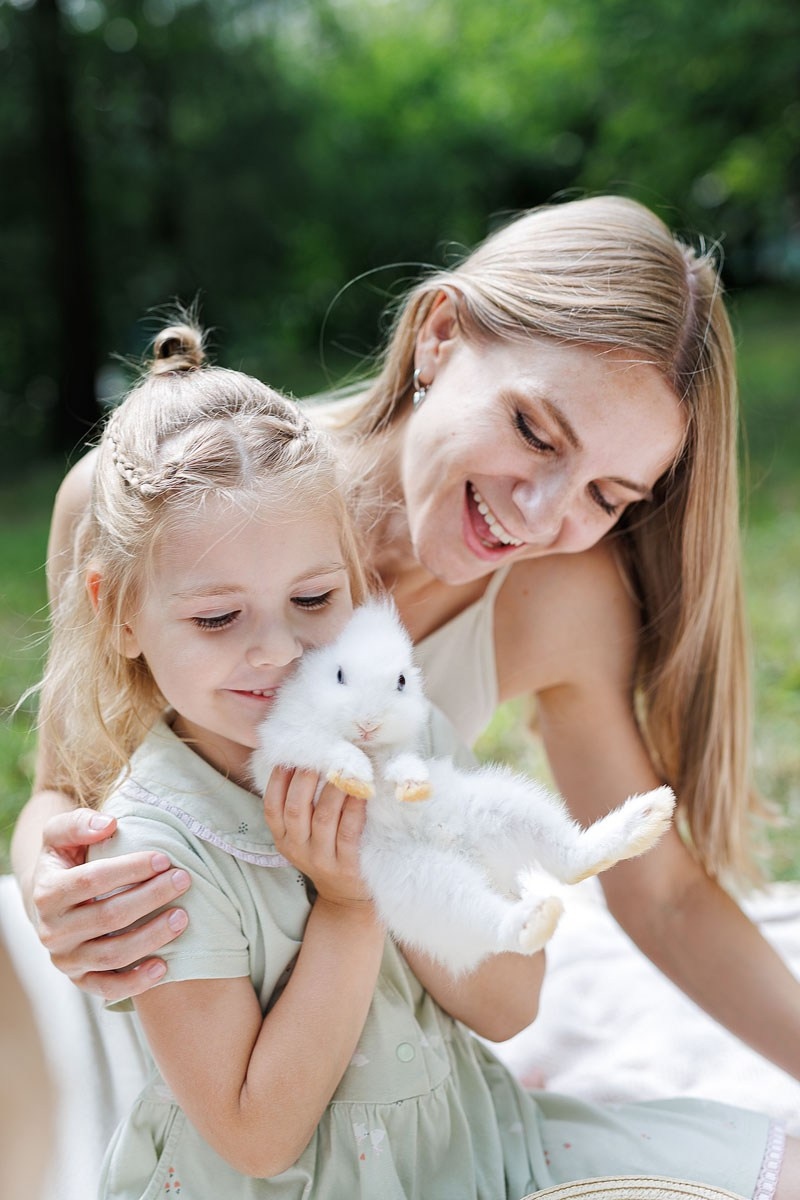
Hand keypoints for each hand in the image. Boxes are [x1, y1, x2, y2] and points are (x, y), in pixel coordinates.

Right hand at [31, 808, 190, 1000]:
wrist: (55, 902)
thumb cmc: (67, 861)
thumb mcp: (61, 835)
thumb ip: (78, 823)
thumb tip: (108, 824)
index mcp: (47, 892)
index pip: (92, 880)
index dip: (130, 869)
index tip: (164, 858)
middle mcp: (52, 931)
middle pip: (108, 917)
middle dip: (151, 897)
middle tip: (183, 879)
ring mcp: (66, 959)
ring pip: (113, 954)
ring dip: (152, 936)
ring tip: (183, 916)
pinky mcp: (81, 980)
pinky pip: (108, 988)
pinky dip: (136, 982)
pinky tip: (164, 965)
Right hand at [263, 767, 370, 907]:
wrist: (347, 897)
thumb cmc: (327, 850)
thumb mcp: (305, 833)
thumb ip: (302, 804)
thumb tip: (308, 757)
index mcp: (283, 837)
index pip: (272, 807)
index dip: (278, 780)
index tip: (291, 755)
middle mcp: (297, 848)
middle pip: (295, 809)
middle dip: (306, 778)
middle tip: (321, 753)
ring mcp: (321, 859)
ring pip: (323, 818)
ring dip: (334, 789)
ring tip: (345, 766)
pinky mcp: (346, 866)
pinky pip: (348, 832)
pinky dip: (354, 809)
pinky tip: (362, 792)